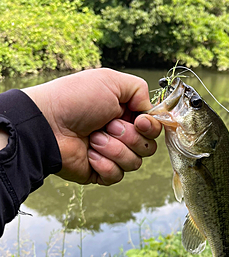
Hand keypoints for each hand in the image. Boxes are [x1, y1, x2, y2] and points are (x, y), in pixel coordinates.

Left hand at [23, 68, 161, 184]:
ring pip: (134, 163)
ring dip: (114, 149)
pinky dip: (104, 164)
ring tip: (93, 138)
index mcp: (124, 113)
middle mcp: (120, 134)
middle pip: (148, 147)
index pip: (153, 128)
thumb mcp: (111, 81)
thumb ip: (140, 90)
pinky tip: (88, 153)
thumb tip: (150, 112)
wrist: (47, 124)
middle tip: (107, 125)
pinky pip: (117, 176)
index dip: (151, 127)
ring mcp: (110, 154)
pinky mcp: (99, 172)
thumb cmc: (75, 99)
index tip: (140, 122)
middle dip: (129, 137)